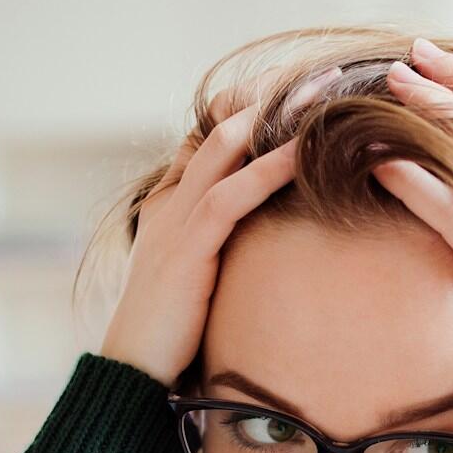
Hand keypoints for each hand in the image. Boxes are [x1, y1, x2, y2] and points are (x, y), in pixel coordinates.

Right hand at [100, 66, 341, 387]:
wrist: (133, 374)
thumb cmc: (171, 338)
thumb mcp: (198, 283)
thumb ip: (222, 254)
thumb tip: (262, 251)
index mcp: (168, 208)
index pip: (205, 140)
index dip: (245, 112)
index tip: (291, 94)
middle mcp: (168, 203)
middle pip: (216, 129)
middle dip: (265, 99)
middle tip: (318, 78)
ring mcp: (174, 222)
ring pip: (223, 150)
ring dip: (273, 120)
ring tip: (319, 98)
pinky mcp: (188, 248)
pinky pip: (231, 196)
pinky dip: (267, 170)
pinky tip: (303, 154)